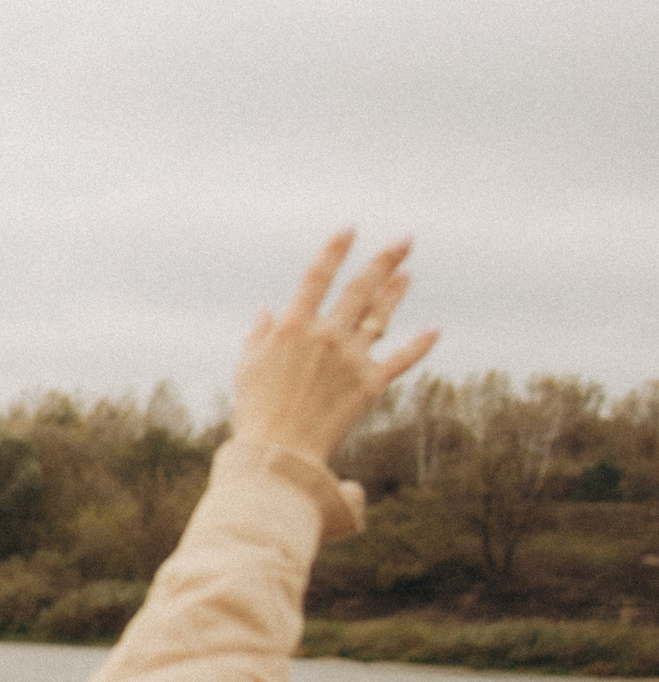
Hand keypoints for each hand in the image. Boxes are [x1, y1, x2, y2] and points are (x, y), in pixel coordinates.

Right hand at [233, 229, 438, 470]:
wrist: (279, 452)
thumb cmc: (255, 411)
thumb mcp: (247, 367)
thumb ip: (259, 335)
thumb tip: (267, 309)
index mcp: (293, 327)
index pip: (318, 278)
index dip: (334, 251)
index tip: (350, 229)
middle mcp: (327, 335)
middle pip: (360, 289)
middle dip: (384, 261)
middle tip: (404, 240)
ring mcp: (352, 358)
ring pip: (381, 316)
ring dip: (396, 292)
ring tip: (408, 273)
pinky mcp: (370, 384)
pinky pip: (401, 359)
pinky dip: (419, 345)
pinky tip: (435, 330)